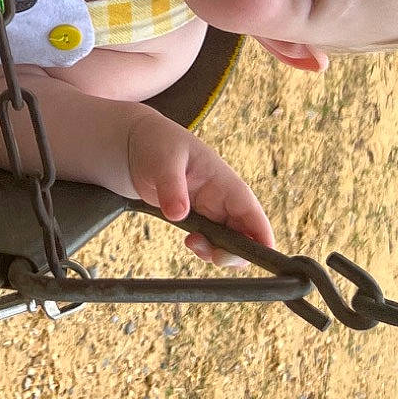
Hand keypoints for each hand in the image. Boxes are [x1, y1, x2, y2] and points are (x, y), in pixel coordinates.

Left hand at [125, 112, 274, 268]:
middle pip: (244, 232)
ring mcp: (207, 209)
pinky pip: (208, 239)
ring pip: (227, 240)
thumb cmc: (155, 141)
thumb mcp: (164, 160)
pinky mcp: (193, 217)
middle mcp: (221, 197)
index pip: (250, 211)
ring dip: (216, 250)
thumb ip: (171, 187)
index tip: (264, 257)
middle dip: (235, 252)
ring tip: (192, 243)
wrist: (133, 143)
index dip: (261, 235)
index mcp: (223, 180)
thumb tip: (178, 215)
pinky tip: (189, 242)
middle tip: (214, 256)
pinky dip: (204, 247)